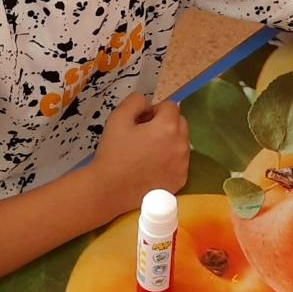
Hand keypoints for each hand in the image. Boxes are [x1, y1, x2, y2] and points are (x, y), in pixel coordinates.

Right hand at [91, 93, 188, 219]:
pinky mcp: (180, 180)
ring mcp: (183, 165)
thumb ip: (136, 101)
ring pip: (181, 143)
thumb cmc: (113, 152)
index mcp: (168, 127)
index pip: (170, 106)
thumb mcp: (118, 117)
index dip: (154, 110)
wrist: (109, 189)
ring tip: (147, 152)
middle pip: (180, 123)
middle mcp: (181, 144)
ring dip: (169, 142)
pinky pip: (180, 162)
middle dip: (165, 124)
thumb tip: (148, 105)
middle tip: (144, 135)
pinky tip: (152, 167)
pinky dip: (170, 160)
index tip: (141, 122)